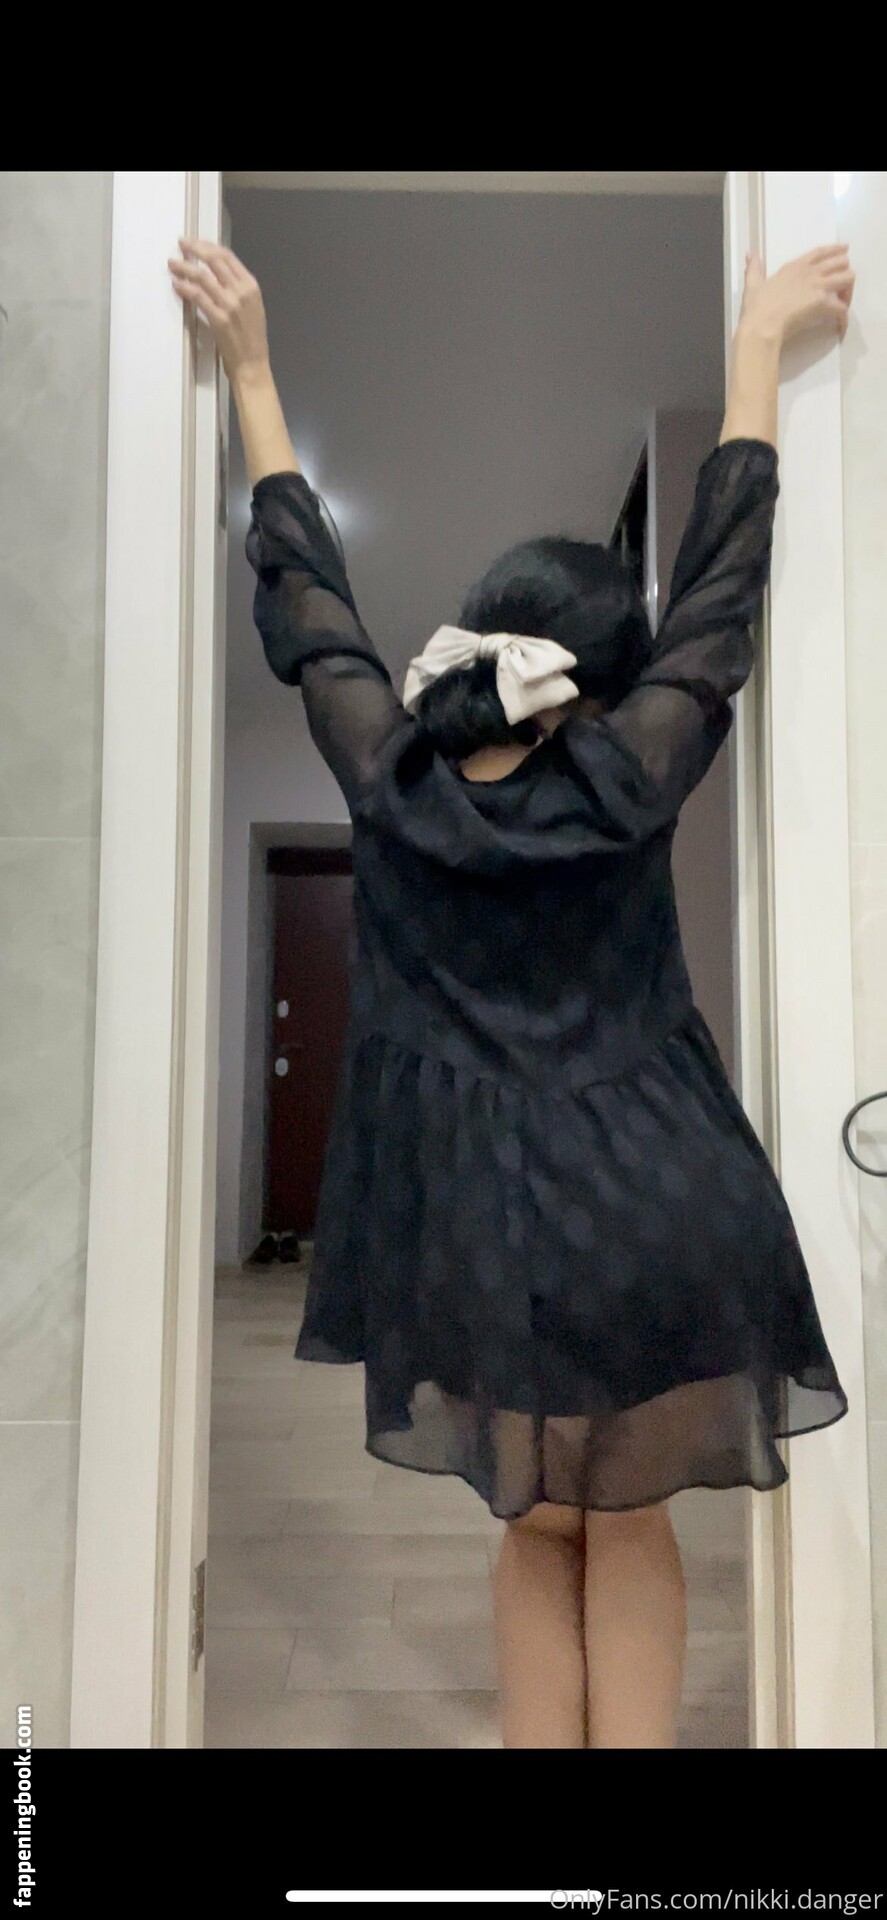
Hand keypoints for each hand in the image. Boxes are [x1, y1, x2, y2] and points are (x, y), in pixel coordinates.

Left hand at [168, 241, 269, 380]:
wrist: (252, 364)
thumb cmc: (252, 339)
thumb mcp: (252, 307)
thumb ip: (237, 288)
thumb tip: (217, 273)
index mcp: (251, 285)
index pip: (227, 256)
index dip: (208, 246)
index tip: (195, 243)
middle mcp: (241, 291)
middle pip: (213, 260)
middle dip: (194, 249)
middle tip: (181, 245)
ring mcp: (229, 304)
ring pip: (202, 276)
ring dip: (184, 267)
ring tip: (172, 264)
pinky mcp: (218, 318)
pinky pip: (197, 296)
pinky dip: (184, 287)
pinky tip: (176, 285)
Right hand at [740, 246, 854, 347]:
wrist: (762, 324)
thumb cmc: (756, 307)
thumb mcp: (753, 283)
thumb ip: (754, 268)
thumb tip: (750, 253)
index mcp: (795, 266)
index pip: (821, 252)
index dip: (834, 250)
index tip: (844, 249)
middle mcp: (811, 272)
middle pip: (840, 262)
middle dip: (844, 271)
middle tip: (841, 287)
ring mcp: (819, 286)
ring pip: (848, 278)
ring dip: (848, 291)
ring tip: (842, 304)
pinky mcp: (823, 302)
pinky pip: (843, 308)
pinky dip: (843, 318)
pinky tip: (839, 327)